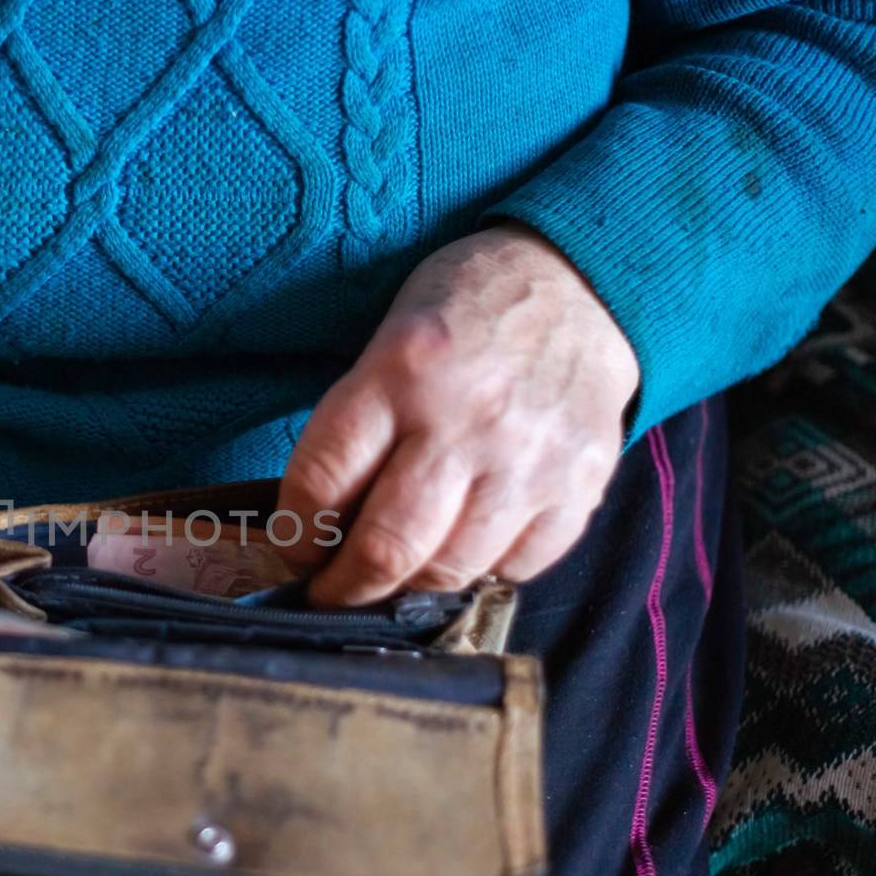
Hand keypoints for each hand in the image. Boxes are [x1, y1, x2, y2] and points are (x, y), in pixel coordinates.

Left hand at [277, 224, 638, 606]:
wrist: (579, 283)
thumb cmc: (464, 314)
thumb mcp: (387, 342)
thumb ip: (356, 430)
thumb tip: (320, 529)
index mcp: (401, 371)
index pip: (321, 485)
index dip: (295, 535)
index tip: (295, 550)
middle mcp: (466, 420)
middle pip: (386, 548)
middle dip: (344, 587)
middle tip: (331, 592)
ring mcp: (529, 459)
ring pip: (449, 571)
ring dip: (409, 588)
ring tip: (394, 576)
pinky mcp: (580, 485)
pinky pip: (515, 568)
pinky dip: (480, 571)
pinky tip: (463, 547)